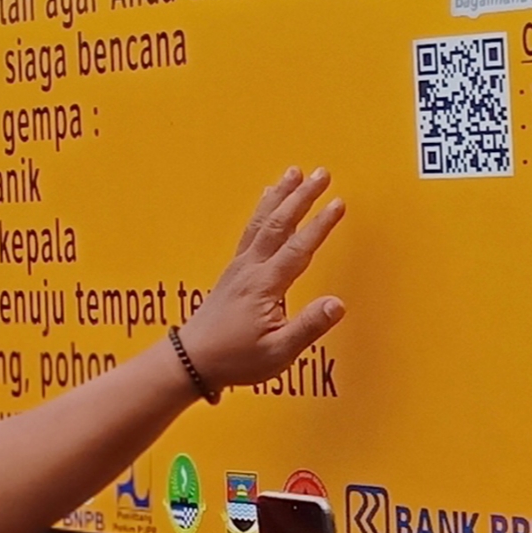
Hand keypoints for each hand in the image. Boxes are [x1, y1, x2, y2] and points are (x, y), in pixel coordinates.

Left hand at [176, 168, 346, 389]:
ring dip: (280, 195)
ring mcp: (239, 267)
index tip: (338, 203)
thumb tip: (337, 304)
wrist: (193, 360)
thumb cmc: (236, 358)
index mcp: (265, 285)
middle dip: (302, 196)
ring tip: (294, 172)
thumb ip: (309, 326)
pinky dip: (263, 209)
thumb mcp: (278, 352)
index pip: (298, 248)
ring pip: (262, 221)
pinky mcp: (233, 271)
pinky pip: (251, 230)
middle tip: (322, 173)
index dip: (319, 225)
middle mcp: (250, 269)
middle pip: (279, 224)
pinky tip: (267, 199)